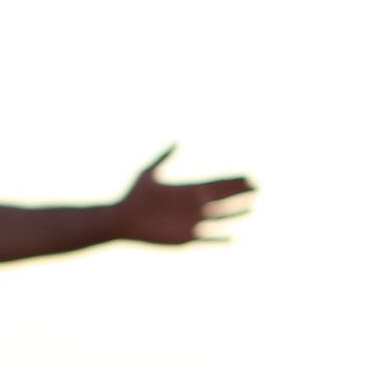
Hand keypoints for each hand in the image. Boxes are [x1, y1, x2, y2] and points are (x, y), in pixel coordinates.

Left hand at [110, 145, 253, 245]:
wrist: (123, 220)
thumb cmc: (133, 196)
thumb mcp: (148, 174)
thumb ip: (163, 157)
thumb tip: (177, 141)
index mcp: (187, 190)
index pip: (216, 184)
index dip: (232, 181)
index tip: (248, 177)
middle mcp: (193, 205)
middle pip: (223, 199)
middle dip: (240, 194)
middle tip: (258, 189)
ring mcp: (191, 222)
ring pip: (220, 218)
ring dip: (236, 214)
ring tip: (252, 209)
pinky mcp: (186, 238)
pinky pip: (207, 238)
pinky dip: (220, 239)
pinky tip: (232, 238)